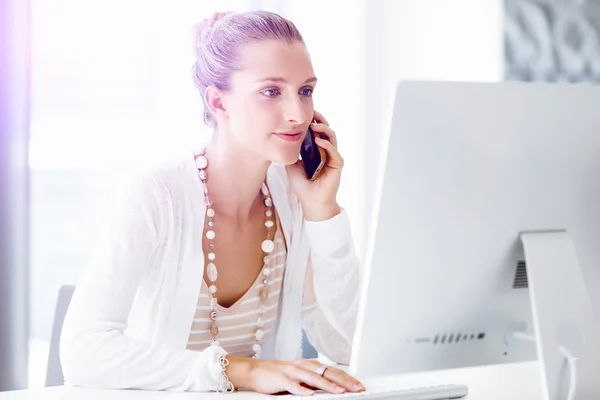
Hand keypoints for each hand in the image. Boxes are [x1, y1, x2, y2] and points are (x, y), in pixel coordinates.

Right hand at [227, 356, 365, 394]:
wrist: (255, 371)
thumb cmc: (278, 375)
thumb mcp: (299, 376)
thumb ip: (314, 380)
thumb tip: (333, 387)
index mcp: (309, 365)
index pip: (332, 371)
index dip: (347, 378)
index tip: (359, 385)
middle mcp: (303, 366)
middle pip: (327, 372)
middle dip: (343, 381)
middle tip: (356, 388)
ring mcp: (292, 371)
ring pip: (313, 378)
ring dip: (327, 385)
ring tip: (339, 391)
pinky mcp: (281, 378)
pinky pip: (293, 384)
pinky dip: (302, 389)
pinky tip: (310, 394)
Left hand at [286, 110, 343, 220]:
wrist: (310, 201)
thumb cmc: (302, 185)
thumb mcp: (292, 164)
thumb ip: (292, 151)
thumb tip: (286, 137)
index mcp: (316, 150)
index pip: (317, 131)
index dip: (313, 122)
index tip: (305, 114)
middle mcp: (326, 151)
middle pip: (326, 130)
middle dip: (320, 120)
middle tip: (312, 113)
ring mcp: (333, 157)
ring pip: (332, 137)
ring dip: (323, 129)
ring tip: (313, 125)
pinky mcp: (337, 165)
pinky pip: (334, 151)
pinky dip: (326, 144)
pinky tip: (318, 141)